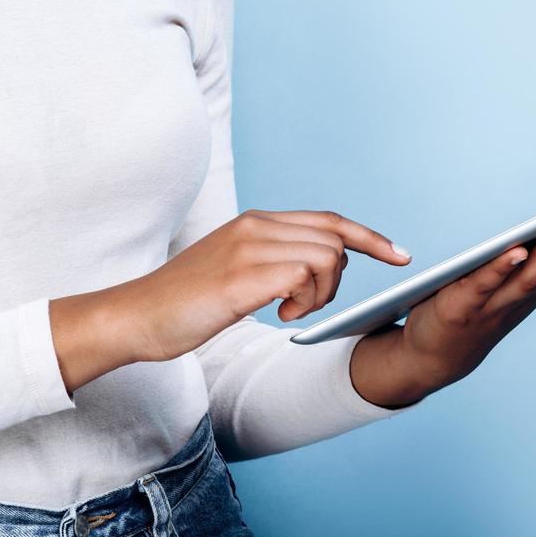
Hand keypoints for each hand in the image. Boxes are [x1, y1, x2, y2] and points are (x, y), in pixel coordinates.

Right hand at [49, 209, 411, 391]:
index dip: (369, 237)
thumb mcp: (234, 270)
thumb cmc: (183, 302)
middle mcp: (255, 226)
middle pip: (335, 237)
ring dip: (322, 294)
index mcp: (255, 222)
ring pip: (326, 258)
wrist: (136, 316)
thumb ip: (272, 260)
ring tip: (291, 312)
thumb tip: (316, 269)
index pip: (328, 219)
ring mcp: (249, 248)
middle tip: (317, 305)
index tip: (400, 256)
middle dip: (344, 277)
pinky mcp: (243, 277)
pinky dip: (306, 302)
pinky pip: (304, 277)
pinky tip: (281, 317)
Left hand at [350, 203, 535, 407]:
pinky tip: (517, 249)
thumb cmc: (472, 309)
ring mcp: (494, 304)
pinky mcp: (463, 307)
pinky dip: (502, 268)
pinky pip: (486, 284)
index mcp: (533, 287)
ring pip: (530, 275)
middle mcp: (521, 296)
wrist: (434, 356)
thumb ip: (530, 259)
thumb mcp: (508, 284)